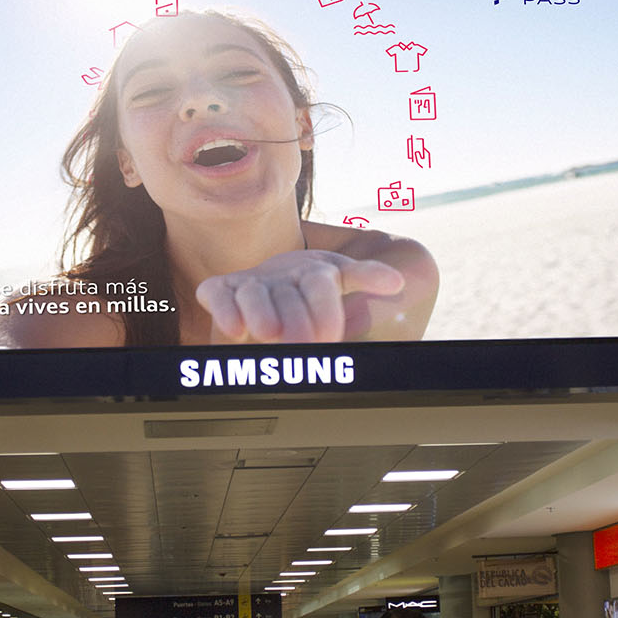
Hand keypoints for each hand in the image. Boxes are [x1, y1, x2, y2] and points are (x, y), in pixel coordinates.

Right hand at [196, 249, 403, 343]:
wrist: (273, 277)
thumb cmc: (314, 285)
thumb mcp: (344, 276)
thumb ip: (367, 277)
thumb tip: (398, 281)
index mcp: (316, 271)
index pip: (321, 285)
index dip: (325, 311)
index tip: (331, 338)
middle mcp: (283, 273)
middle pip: (289, 295)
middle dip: (295, 320)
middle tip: (303, 346)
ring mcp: (252, 281)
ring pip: (254, 294)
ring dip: (261, 313)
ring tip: (270, 333)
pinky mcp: (223, 289)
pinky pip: (219, 296)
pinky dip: (224, 310)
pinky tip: (236, 330)